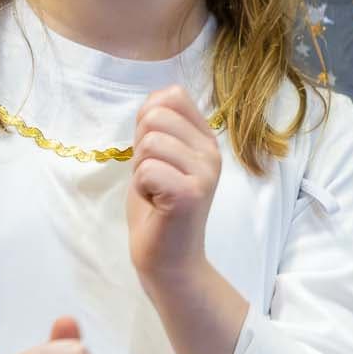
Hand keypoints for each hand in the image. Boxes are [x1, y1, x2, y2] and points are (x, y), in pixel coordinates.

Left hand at [127, 86, 222, 288]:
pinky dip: (141, 188)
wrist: (169, 258)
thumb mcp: (156, 157)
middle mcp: (212, 151)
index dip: (148, 122)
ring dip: (140, 171)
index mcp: (205, 138)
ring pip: (149, 143)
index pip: (172, 96)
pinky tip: (157, 204)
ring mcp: (205, 171)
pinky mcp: (192, 192)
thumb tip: (155, 99)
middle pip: (155, 117)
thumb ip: (156, 126)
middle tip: (154, 178)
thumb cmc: (159, 208)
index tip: (156, 155)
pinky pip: (147, 169)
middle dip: (140, 149)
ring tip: (157, 192)